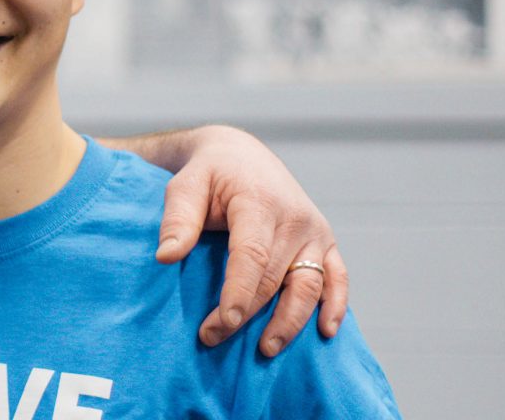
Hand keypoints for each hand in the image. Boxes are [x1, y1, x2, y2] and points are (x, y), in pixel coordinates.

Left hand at [152, 125, 347, 356]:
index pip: (252, 255)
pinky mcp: (325, 242)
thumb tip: (166, 257)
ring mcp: (315, 232)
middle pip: (275, 277)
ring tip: (266, 348)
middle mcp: (295, 219)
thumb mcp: (184, 186)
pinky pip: (338, 277)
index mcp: (259, 203)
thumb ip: (178, 220)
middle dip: (247, 314)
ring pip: (309, 285)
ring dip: (291, 320)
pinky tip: (326, 331)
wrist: (241, 155)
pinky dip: (336, 304)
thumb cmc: (208, 174)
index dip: (239, 292)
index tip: (223, 323)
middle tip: (212, 338)